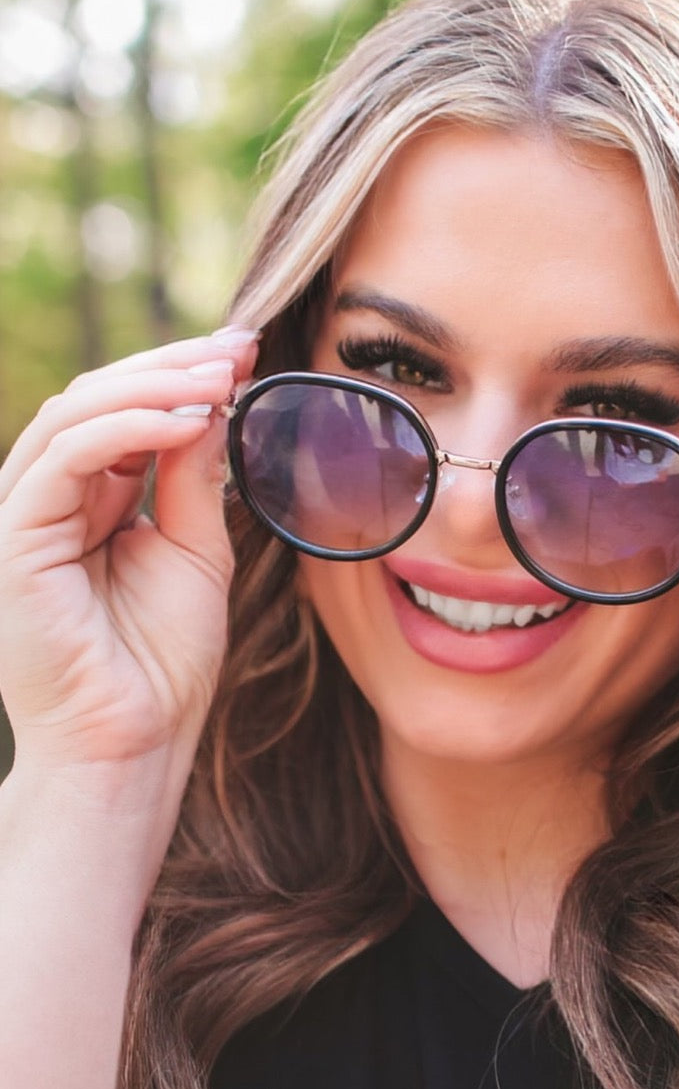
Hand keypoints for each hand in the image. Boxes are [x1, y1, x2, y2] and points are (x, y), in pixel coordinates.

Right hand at [0, 329, 258, 771]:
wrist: (135, 740)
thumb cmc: (165, 661)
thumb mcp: (195, 551)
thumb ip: (192, 478)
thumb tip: (210, 403)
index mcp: (90, 504)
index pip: (126, 415)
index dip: (181, 377)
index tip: (246, 352)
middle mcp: (51, 500)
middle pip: (97, 400)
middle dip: (171, 366)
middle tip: (238, 348)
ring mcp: (26, 515)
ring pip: (76, 413)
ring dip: (153, 385)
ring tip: (221, 377)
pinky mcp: (14, 536)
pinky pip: (66, 456)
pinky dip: (127, 427)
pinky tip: (188, 419)